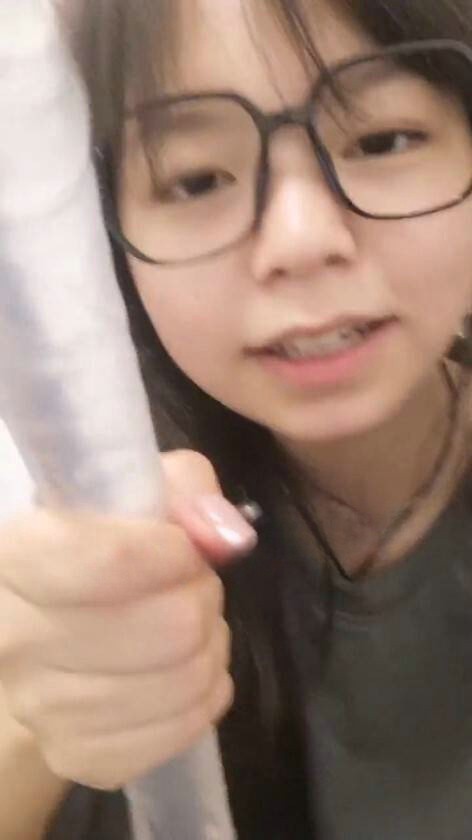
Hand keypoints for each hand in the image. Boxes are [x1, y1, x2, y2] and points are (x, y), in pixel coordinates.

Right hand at [0, 451, 256, 789]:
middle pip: (171, 628)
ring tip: (194, 626)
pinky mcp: (79, 757)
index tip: (186, 549)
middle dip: (203, 598)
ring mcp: (42, 709)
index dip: (176, 553)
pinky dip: (206, 696)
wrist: (49, 635)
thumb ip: (188, 491)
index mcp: (15, 557)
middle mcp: (13, 639)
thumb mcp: (139, 492)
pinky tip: (190, 670)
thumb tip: (229, 539)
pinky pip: (181, 730)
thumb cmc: (98, 548)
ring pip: (184, 681)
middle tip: (193, 586)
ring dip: (210, 645)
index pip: (113, 562)